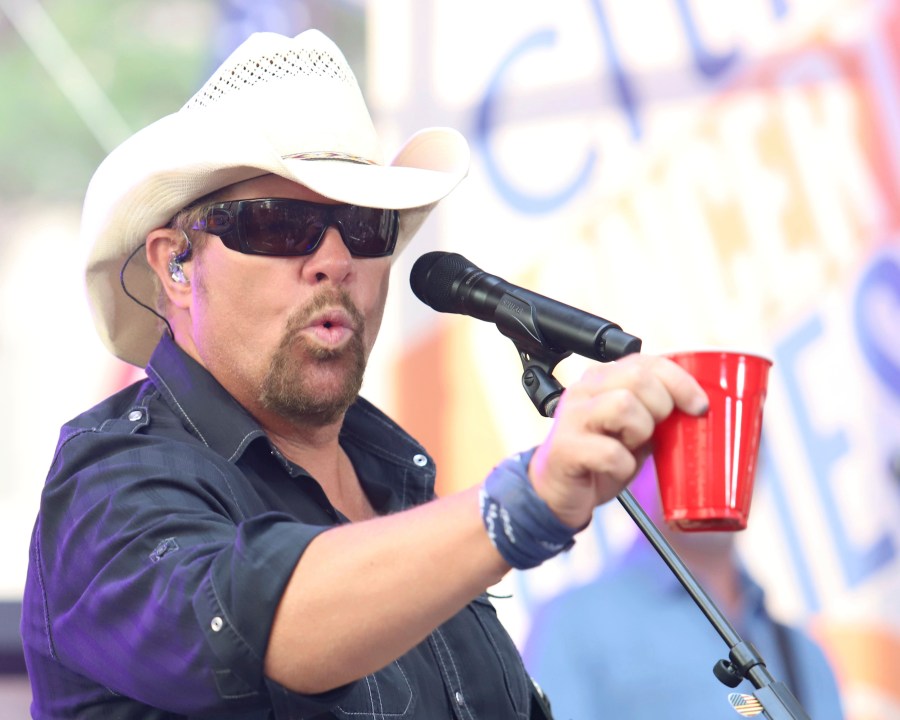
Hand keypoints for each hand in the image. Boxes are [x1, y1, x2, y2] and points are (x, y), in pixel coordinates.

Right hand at [529, 354, 707, 528]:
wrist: (558, 492)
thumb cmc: (600, 458)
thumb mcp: (634, 429)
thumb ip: (655, 413)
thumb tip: (695, 409)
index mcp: (603, 378)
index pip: (647, 362)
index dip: (680, 382)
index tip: (699, 406)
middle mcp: (584, 389)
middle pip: (638, 378)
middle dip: (661, 407)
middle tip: (654, 432)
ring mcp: (572, 416)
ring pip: (623, 406)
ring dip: (640, 433)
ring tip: (629, 447)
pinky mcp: (565, 447)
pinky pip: (610, 452)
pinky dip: (623, 466)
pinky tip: (614, 469)